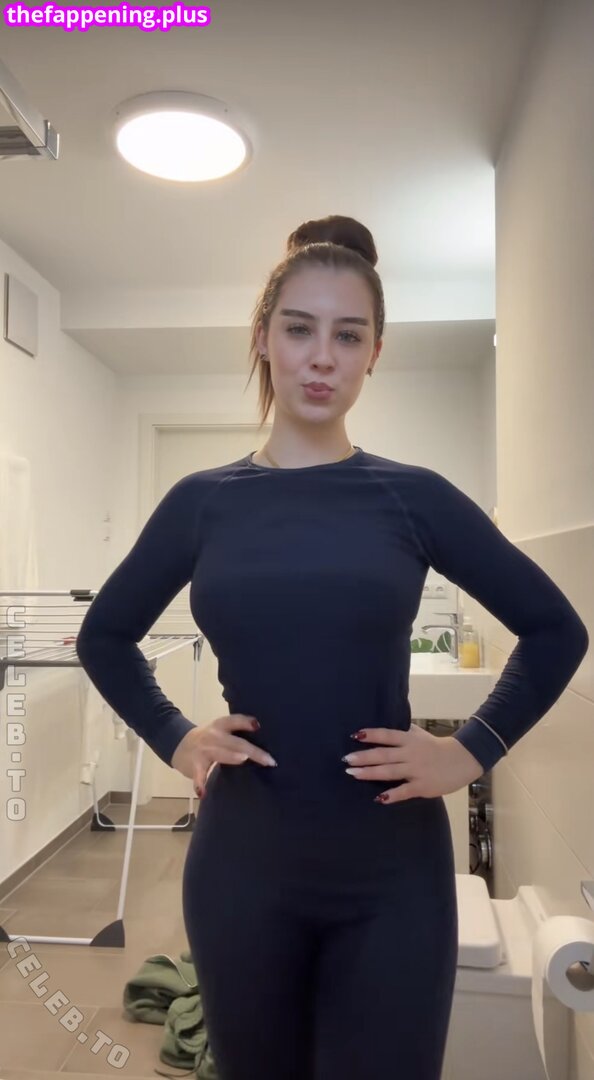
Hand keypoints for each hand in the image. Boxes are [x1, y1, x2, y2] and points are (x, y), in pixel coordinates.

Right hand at [170, 714, 276, 797]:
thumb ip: (236, 733)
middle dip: (252, 751)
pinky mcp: (195, 765)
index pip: (235, 720)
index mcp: (221, 725)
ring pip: (220, 753)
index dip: (245, 722)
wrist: (178, 744)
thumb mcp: (220, 729)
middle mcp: (214, 736)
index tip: (258, 726)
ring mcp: (204, 750)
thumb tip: (264, 741)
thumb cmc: (208, 738)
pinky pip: (198, 775)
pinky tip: (202, 793)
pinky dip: (199, 784)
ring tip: (243, 759)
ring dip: (231, 756)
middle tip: (270, 761)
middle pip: (236, 742)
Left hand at [342, 723, 483, 803]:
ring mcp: (416, 770)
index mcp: (410, 740)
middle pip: (384, 754)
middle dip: (363, 757)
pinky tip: (379, 798)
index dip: (371, 735)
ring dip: (370, 773)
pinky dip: (391, 795)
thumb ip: (403, 731)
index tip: (354, 735)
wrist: (462, 760)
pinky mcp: (422, 786)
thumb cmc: (438, 747)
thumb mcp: (420, 734)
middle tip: (346, 759)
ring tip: (353, 774)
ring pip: (389, 772)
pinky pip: (404, 791)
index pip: (387, 735)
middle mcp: (410, 753)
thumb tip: (384, 728)